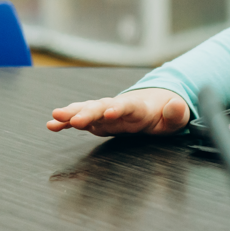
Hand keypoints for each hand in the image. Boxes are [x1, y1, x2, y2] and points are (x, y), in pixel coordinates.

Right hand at [47, 88, 190, 135]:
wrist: (155, 105)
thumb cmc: (165, 114)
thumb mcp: (177, 116)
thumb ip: (176, 113)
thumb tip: (177, 105)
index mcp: (140, 108)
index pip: (129, 107)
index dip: (119, 109)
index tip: (109, 112)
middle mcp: (119, 108)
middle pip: (102, 107)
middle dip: (88, 113)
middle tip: (72, 119)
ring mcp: (107, 113)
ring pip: (88, 111)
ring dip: (72, 114)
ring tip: (55, 118)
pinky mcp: (99, 120)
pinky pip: (81, 120)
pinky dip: (67, 122)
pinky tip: (52, 125)